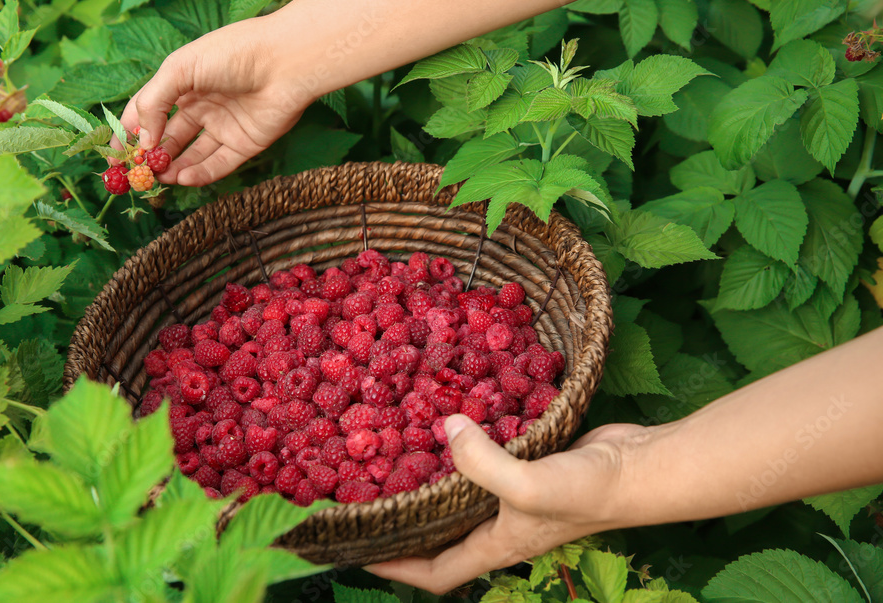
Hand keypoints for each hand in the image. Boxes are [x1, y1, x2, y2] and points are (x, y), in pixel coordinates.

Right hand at [110, 17, 312, 185]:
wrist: (285, 62)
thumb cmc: (232, 54)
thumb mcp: (180, 69)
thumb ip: (153, 103)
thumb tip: (141, 141)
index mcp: (183, 82)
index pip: (147, 110)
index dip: (129, 131)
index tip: (114, 154)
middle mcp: (202, 105)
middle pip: (169, 137)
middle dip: (150, 156)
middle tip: (135, 174)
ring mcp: (223, 125)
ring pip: (192, 154)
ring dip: (173, 167)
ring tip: (157, 178)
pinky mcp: (245, 143)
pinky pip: (218, 164)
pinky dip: (199, 173)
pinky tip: (182, 178)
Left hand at [364, 416, 654, 594]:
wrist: (641, 468)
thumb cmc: (587, 491)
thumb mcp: (528, 485)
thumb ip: (481, 464)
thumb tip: (446, 429)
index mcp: (496, 546)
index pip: (434, 572)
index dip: (393, 567)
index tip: (355, 550)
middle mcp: (502, 526)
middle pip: (442, 535)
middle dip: (405, 524)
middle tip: (367, 496)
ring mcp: (517, 496)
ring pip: (463, 494)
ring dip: (433, 481)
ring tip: (396, 456)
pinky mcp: (530, 464)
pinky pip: (487, 459)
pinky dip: (466, 447)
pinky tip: (450, 422)